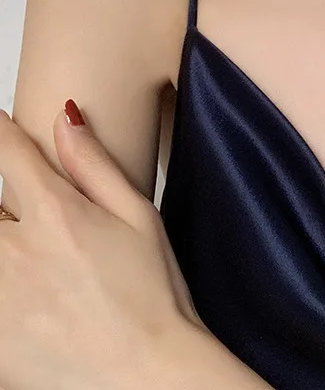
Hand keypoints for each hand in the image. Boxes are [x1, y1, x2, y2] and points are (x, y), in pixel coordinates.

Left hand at [0, 101, 206, 389]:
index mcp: (56, 215)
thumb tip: (66, 117)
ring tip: (36, 260)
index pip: (8, 152)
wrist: (145, 376)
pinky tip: (30, 296)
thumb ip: (95, 164)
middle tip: (26, 218)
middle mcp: (14, 250)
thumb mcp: (139, 217)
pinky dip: (4, 289)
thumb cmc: (152, 296)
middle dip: (3, 205)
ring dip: (4, 239)